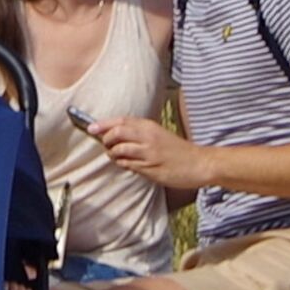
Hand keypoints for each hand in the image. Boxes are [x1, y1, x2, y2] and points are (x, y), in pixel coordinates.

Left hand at [87, 114, 209, 191]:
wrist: (199, 163)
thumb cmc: (179, 150)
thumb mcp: (160, 135)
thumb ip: (141, 134)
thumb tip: (118, 135)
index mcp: (150, 126)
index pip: (122, 121)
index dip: (104, 124)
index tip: (90, 127)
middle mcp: (148, 137)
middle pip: (117, 132)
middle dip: (105, 138)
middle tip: (103, 144)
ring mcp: (149, 153)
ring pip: (120, 150)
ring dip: (112, 154)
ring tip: (113, 155)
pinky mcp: (151, 168)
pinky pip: (129, 165)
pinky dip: (122, 164)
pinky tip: (125, 164)